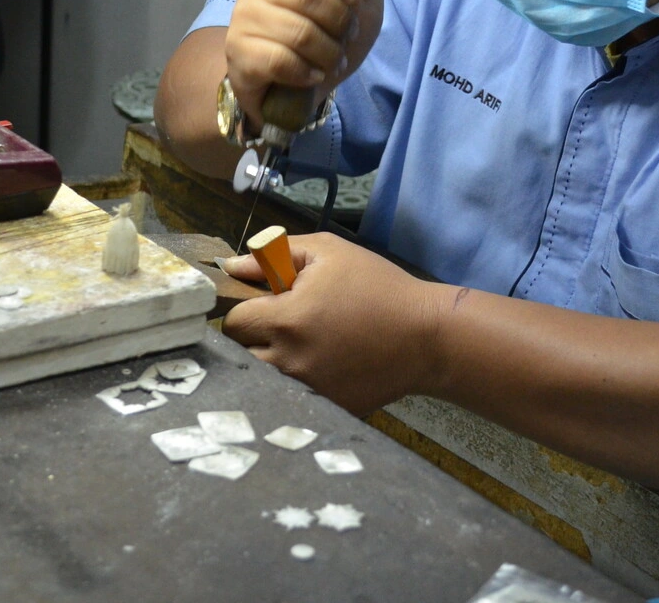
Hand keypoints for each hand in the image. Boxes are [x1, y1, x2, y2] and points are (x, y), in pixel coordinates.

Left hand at [221, 233, 443, 414]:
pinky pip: (288, 396)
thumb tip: (232, 266)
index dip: (245, 309)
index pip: (233, 321)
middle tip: (278, 326)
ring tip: (296, 346)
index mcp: (287, 319)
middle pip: (240, 355)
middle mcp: (289, 360)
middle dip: (252, 338)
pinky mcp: (323, 407)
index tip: (264, 305)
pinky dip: (294, 382)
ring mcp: (305, 389)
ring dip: (268, 362)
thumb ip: (275, 255)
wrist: (426, 336)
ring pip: (260, 379)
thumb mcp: (329, 253)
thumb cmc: (377, 286)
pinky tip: (318, 364)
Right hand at [226, 0, 385, 127]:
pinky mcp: (238, 50)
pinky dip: (306, 71)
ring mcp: (244, 14)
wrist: (296, 86)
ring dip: (328, 52)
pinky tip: (312, 74)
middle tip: (346, 35)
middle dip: (340, 20)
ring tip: (332, 59)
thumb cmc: (327, 32)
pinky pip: (280, 59)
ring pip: (298, 31)